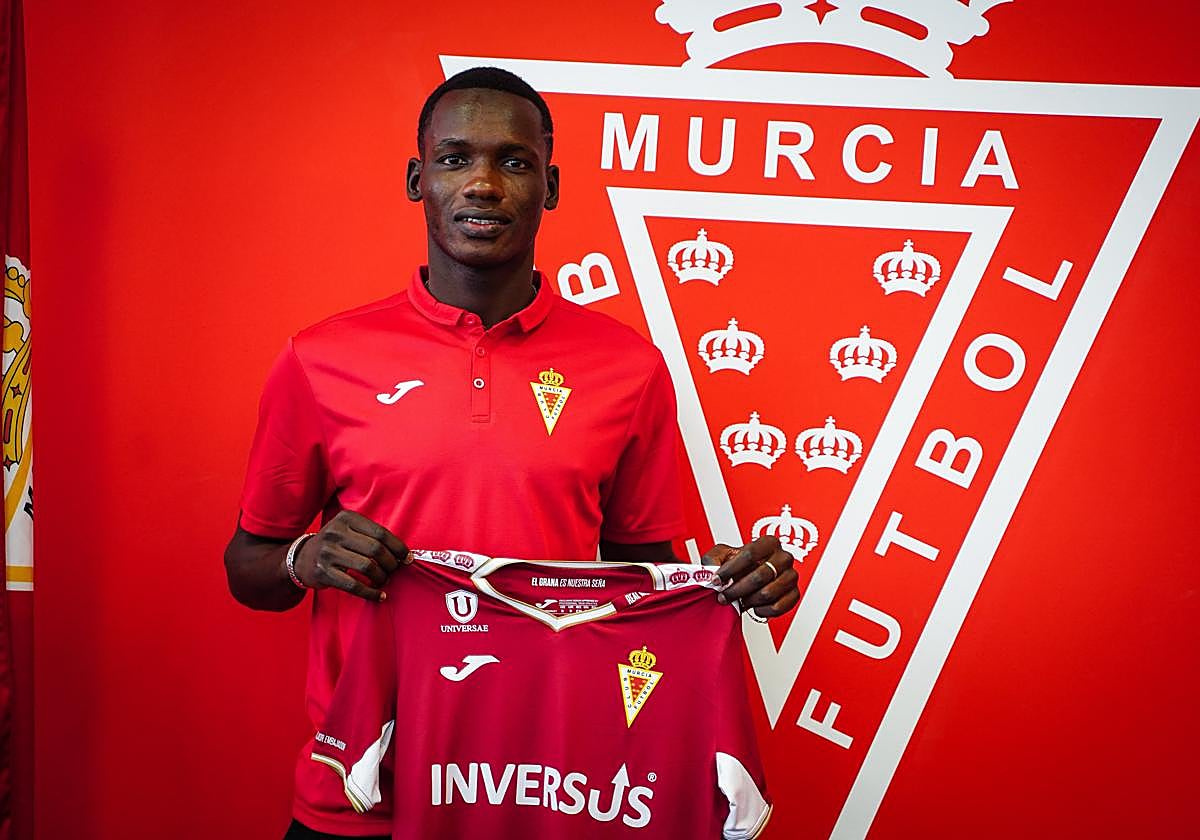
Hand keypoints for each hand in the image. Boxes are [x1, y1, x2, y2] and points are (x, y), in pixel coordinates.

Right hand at [293, 510, 410, 600]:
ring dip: (382, 577)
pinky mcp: (323, 572)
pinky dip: (371, 593)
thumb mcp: (348, 530)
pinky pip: (354, 585)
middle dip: (391, 563)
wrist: (301, 559)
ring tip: (384, 580)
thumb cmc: (335, 545)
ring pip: (367, 567)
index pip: (380, 532)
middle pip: (376, 549)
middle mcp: (335, 532)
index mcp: (346, 518)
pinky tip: (379, 596)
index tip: (407, 558)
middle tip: (394, 571)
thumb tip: (403, 554)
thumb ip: (371, 536)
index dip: (398, 547)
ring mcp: (328, 552)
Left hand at [703, 535, 798, 619]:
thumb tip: (711, 572)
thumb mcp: (720, 556)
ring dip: (748, 601)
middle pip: (760, 576)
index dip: (731, 569)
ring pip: (768, 593)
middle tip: (724, 596)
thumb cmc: (736, 565)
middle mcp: (784, 557)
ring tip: (739, 600)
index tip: (717, 579)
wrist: (747, 578)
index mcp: (769, 543)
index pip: (750, 554)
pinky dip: (761, 611)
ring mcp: (791, 576)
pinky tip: (753, 607)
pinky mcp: (794, 595)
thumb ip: (712, 560)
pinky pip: (778, 607)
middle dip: (737, 590)